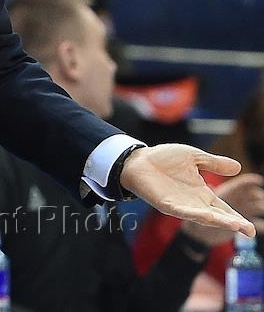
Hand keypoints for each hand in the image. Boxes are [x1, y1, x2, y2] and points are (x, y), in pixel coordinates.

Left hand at [120, 144, 254, 236]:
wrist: (138, 159)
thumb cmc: (163, 158)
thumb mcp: (194, 157)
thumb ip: (214, 163)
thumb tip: (238, 167)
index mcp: (201, 192)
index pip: (223, 207)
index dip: (236, 217)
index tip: (250, 228)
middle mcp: (193, 202)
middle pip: (217, 216)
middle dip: (232, 223)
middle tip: (250, 231)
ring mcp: (180, 205)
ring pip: (203, 216)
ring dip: (218, 221)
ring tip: (235, 225)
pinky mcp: (166, 204)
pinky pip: (183, 211)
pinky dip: (196, 214)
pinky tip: (208, 217)